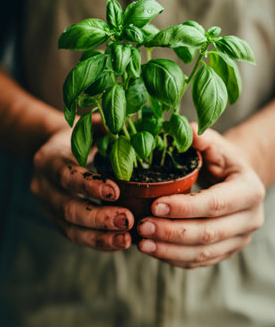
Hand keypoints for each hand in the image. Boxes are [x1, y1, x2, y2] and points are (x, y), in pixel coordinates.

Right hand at [30, 120, 133, 251]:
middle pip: (67, 207)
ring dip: (99, 237)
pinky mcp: (57, 221)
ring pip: (70, 228)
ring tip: (126, 239)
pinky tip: (119, 242)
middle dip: (98, 217)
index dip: (88, 184)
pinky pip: (75, 236)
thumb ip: (104, 126)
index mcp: (47, 159)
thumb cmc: (77, 136)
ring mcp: (47, 207)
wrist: (54, 150)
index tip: (115, 191)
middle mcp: (42, 186)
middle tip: (127, 219)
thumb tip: (130, 127)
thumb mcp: (86, 126)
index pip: (65, 175)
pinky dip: (98, 241)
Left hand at [137, 125, 264, 267]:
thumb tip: (185, 131)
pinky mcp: (227, 251)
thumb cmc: (223, 160)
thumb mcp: (217, 145)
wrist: (237, 180)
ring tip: (142, 242)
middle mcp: (249, 219)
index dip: (185, 208)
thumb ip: (202, 139)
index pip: (215, 204)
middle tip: (142, 226)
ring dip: (170, 250)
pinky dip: (175, 258)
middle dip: (172, 232)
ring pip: (204, 252)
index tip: (155, 206)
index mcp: (249, 191)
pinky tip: (154, 250)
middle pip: (208, 233)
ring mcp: (240, 239)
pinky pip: (200, 261)